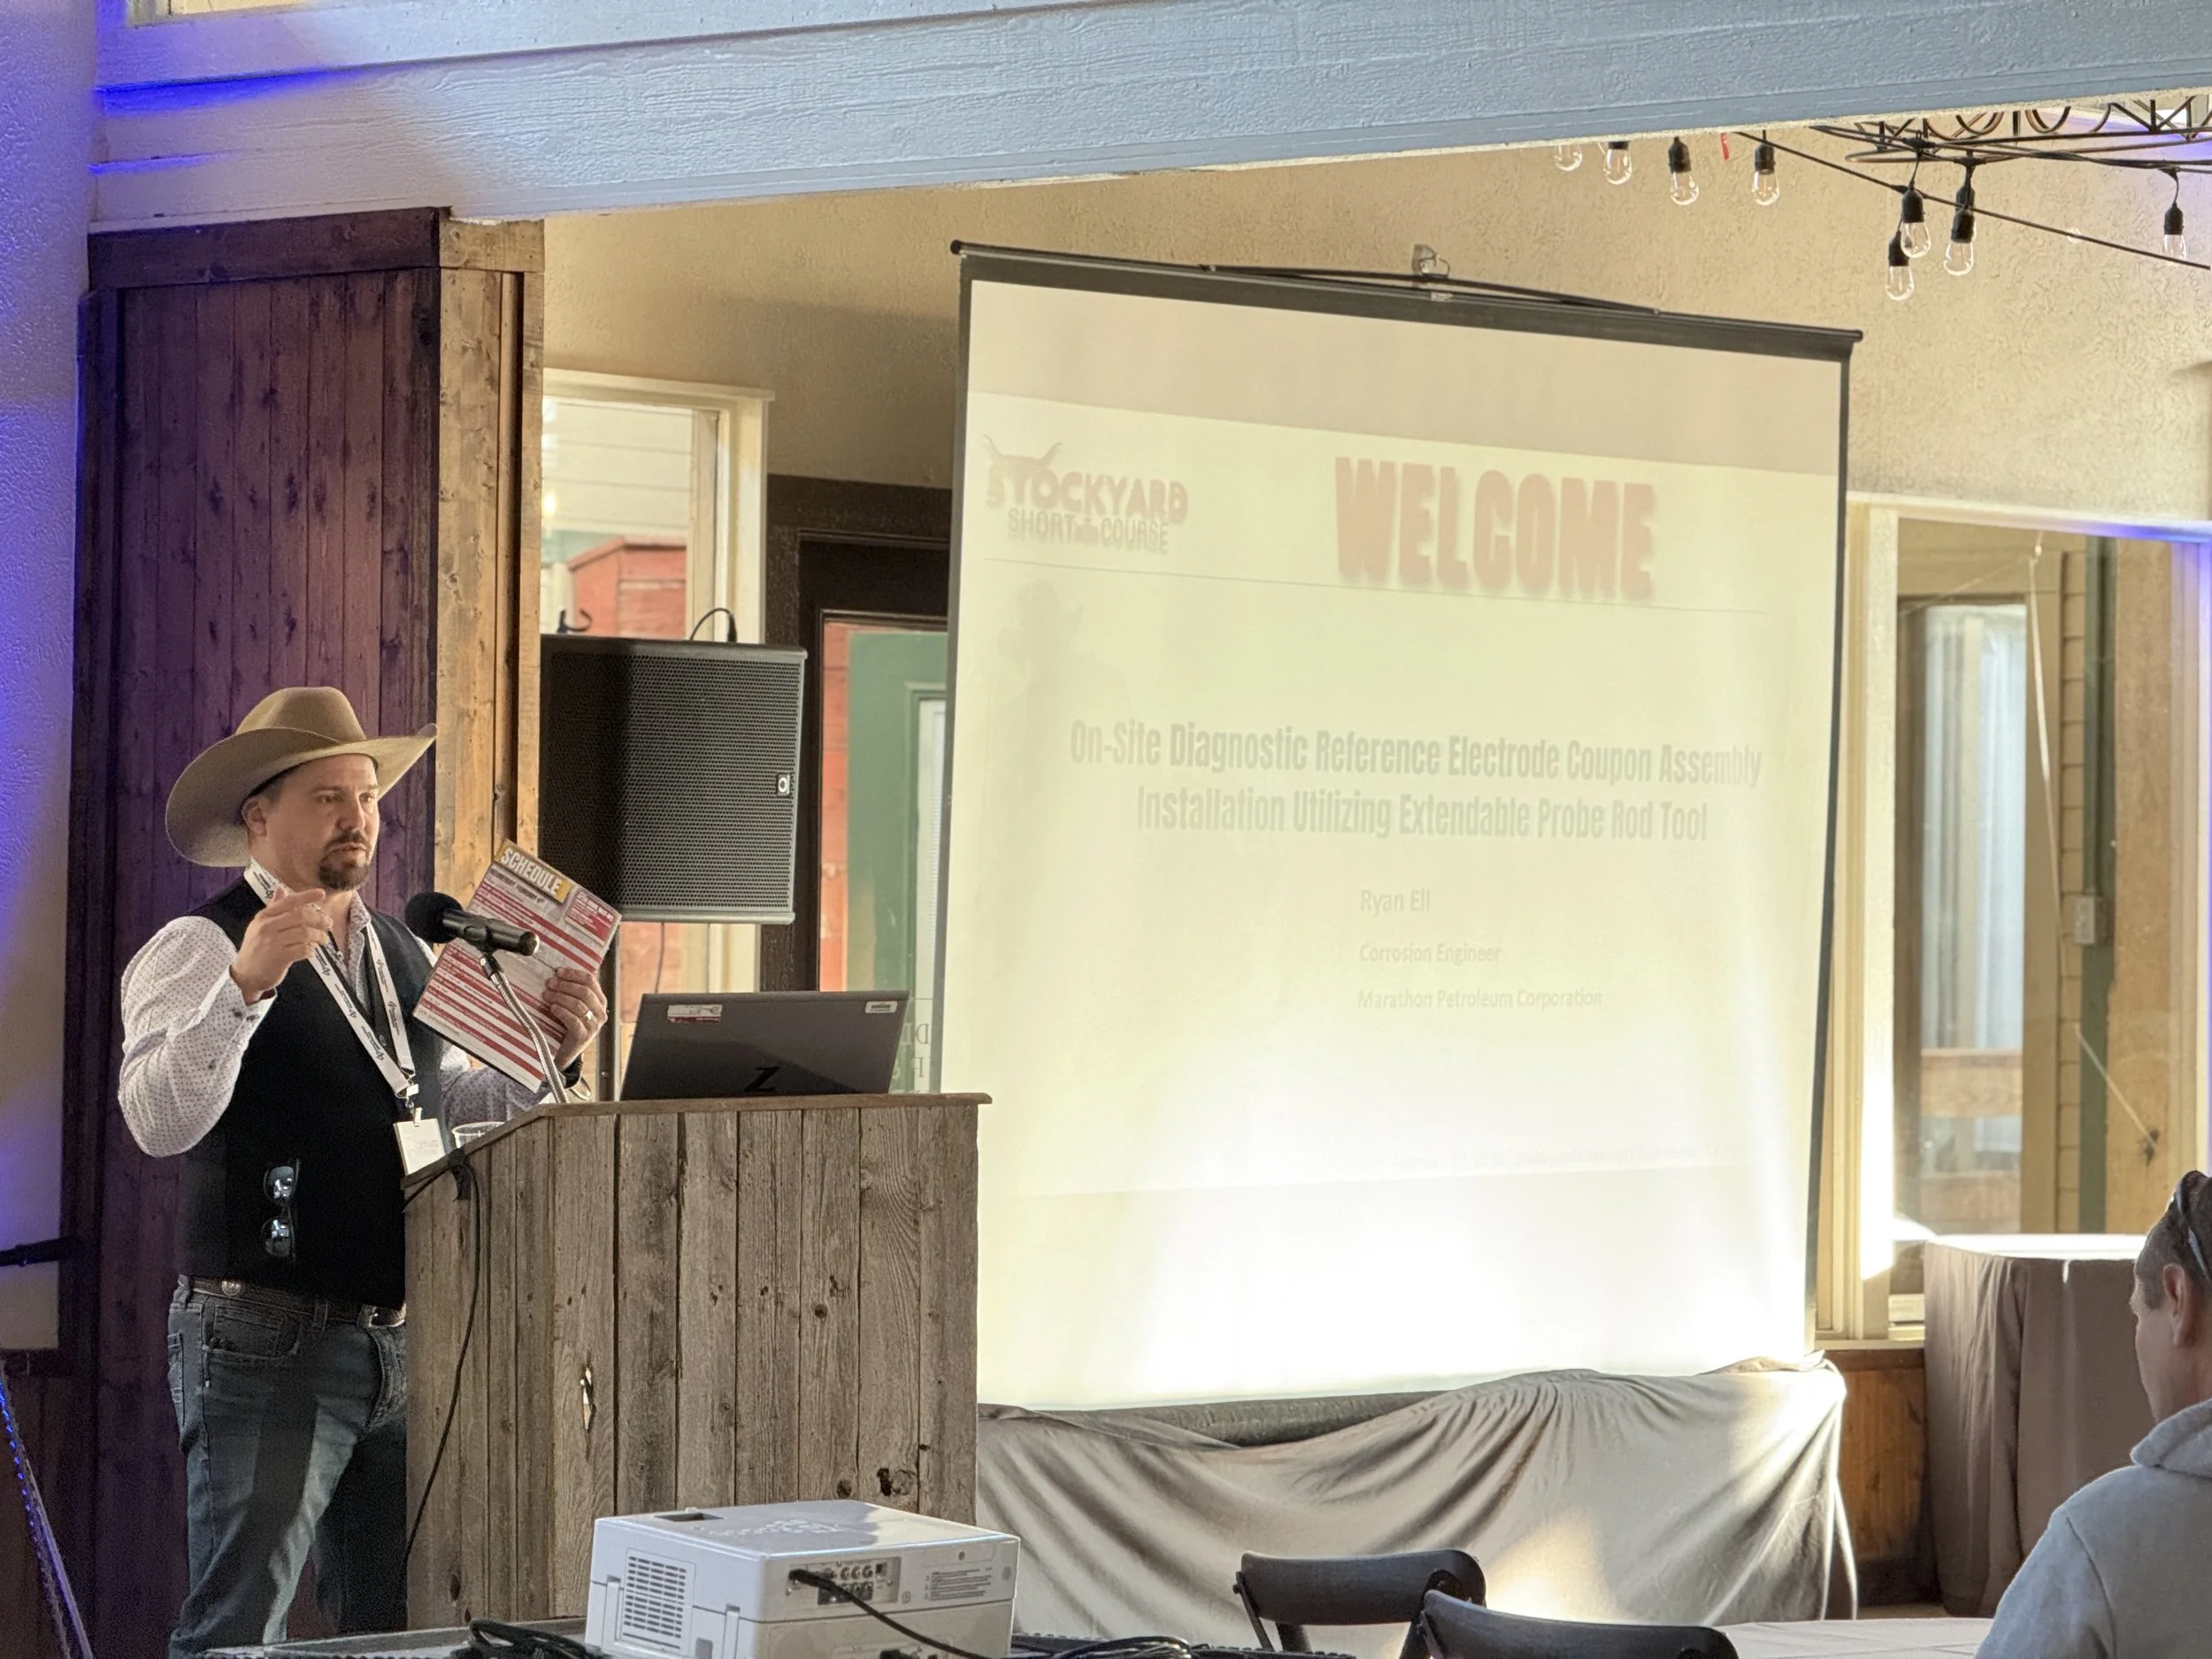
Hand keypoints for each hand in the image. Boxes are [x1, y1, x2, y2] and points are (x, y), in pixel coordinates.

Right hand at [230, 887, 331, 1002]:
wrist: (245, 975)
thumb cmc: (256, 949)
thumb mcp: (259, 926)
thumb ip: (273, 908)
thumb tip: (281, 889)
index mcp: (264, 917)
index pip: (288, 902)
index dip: (306, 897)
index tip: (322, 893)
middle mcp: (267, 927)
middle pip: (301, 916)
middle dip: (319, 919)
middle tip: (329, 924)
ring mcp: (272, 943)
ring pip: (305, 933)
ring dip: (319, 936)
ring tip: (323, 940)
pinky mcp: (279, 958)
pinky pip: (303, 949)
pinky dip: (311, 950)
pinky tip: (311, 951)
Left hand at [543, 966, 607, 1066]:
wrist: (563, 1051)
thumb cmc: (565, 1024)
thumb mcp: (571, 1005)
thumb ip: (571, 991)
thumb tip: (557, 972)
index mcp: (600, 1001)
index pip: (590, 981)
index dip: (573, 974)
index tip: (558, 971)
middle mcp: (601, 1012)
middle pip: (585, 991)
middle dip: (565, 985)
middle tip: (549, 983)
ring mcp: (594, 1026)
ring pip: (578, 1004)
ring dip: (560, 997)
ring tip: (546, 995)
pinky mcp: (584, 1037)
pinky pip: (573, 1020)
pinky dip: (561, 1011)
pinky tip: (552, 1008)